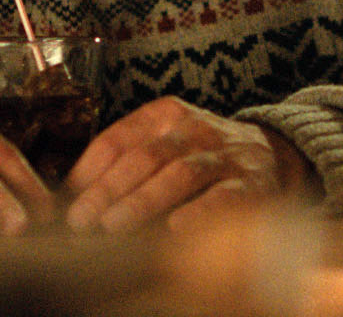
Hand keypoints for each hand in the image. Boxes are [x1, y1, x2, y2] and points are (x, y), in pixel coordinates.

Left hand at [62, 97, 308, 233]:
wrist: (272, 154)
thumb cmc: (201, 155)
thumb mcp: (165, 141)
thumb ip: (124, 160)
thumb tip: (72, 195)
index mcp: (167, 115)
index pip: (120, 137)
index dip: (91, 169)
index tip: (69, 199)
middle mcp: (197, 128)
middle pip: (146, 156)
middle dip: (109, 190)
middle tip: (83, 220)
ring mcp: (225, 155)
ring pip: (180, 173)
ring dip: (143, 201)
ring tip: (114, 225)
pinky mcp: (251, 182)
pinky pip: (224, 196)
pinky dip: (199, 211)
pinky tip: (176, 228)